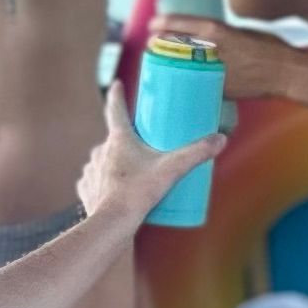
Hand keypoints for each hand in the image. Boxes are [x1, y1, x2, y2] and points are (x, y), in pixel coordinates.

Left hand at [76, 82, 222, 225]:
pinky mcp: (86, 189)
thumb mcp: (173, 169)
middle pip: (114, 138)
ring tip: (132, 174)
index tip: (116, 84)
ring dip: (115, 163)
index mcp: (119, 139)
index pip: (115, 109)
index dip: (117, 95)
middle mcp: (101, 151)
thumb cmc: (138, 192)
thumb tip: (221, 139)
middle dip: (127, 140)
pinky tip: (113, 190)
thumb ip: (197, 153)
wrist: (112, 223)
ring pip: (104, 159)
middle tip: (142, 146)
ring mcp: (91, 170)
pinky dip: (104, 182)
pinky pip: (95, 180)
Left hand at [154, 13, 289, 100]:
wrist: (287, 72)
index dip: (161, 24)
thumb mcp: (243, 32)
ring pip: (179, 65)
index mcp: (215, 30)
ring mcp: (211, 70)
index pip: (176, 24)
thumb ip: (222, 35)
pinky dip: (187, 81)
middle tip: (154, 46)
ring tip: (163, 63)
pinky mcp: (218, 88)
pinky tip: (182, 81)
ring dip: (168, 63)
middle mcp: (209, 48)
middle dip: (160, 45)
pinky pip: (196, 83)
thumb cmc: (270, 48)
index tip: (153, 26)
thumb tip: (206, 38)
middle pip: (172, 45)